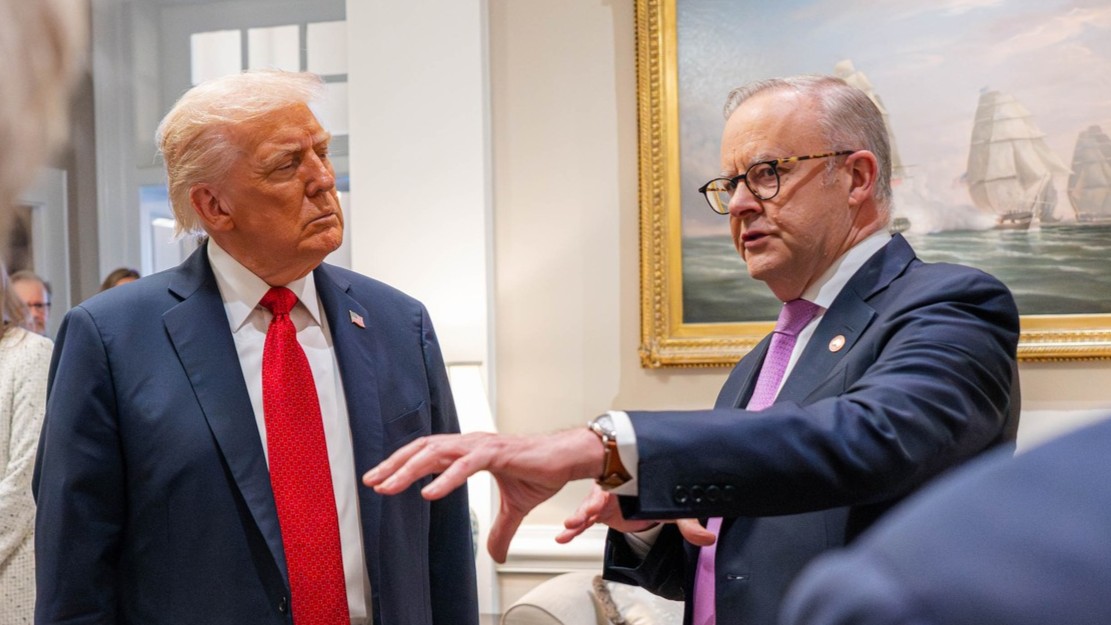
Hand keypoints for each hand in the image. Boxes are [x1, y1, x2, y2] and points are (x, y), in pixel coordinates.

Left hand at [363, 429, 602, 562]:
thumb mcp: (515, 508)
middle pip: (423, 449)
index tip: (380, 479)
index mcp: (470, 450)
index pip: (428, 453)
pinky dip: (445, 478)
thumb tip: (495, 555)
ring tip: (389, 486)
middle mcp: (471, 443)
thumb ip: (500, 530)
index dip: (402, 465)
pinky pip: (465, 465)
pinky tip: (429, 493)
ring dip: (409, 470)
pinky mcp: (496, 453)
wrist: (567, 459)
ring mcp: (482, 446)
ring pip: (436, 453)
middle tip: (371, 481)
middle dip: (394, 465)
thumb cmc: (542, 471)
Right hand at [557, 485, 715, 546]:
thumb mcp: (672, 510)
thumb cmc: (655, 498)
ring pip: (587, 509)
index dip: (607, 494)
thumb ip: (688, 523)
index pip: (616, 486)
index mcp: (628, 482)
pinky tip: (563, 537)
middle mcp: (613, 489)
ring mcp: (604, 501)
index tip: (599, 502)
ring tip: (568, 529)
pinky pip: (583, 522)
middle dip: (588, 506)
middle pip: (598, 496)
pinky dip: (573, 530)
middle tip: (581, 516)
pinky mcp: (599, 514)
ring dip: (578, 518)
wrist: (647, 500)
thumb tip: (706, 538)